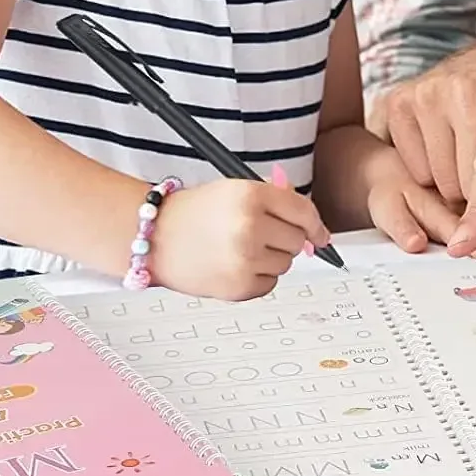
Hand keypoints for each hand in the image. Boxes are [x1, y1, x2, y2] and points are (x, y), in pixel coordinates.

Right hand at [151, 178, 329, 300]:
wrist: (155, 237)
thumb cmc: (193, 211)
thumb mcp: (236, 189)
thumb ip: (277, 200)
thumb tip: (314, 228)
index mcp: (252, 196)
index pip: (304, 212)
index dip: (316, 225)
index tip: (320, 234)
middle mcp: (250, 227)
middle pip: (298, 240)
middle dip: (286, 237)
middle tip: (260, 233)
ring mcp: (245, 260)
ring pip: (286, 263)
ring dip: (271, 257)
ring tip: (240, 247)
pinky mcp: (239, 287)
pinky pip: (270, 283)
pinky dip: (258, 276)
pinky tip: (234, 264)